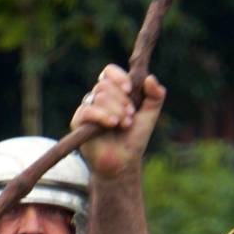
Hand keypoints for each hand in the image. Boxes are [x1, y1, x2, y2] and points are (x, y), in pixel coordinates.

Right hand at [72, 63, 165, 179]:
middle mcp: (97, 98)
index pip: (109, 71)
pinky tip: (113, 124)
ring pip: (99, 96)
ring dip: (116, 110)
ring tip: (124, 125)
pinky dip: (103, 116)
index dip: (119, 77)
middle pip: (104, 84)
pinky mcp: (78, 122)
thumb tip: (150, 78)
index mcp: (113, 92)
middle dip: (121, 100)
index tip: (129, 90)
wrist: (123, 162)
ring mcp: (87, 109)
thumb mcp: (150, 115)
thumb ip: (156, 96)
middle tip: (130, 116)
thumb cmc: (134, 139)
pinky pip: (87, 110)